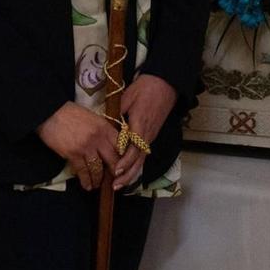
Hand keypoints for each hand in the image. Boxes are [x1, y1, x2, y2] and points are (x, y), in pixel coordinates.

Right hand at [36, 104, 120, 191]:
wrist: (50, 112)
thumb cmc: (70, 113)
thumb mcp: (92, 117)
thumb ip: (102, 130)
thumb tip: (109, 145)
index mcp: (104, 127)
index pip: (121, 146)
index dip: (124, 159)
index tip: (123, 166)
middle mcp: (98, 137)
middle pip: (113, 160)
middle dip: (114, 173)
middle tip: (114, 181)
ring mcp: (86, 146)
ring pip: (98, 169)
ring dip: (99, 180)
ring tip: (98, 185)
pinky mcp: (73, 154)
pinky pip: (83, 172)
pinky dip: (86, 181)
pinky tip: (87, 185)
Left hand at [111, 75, 176, 189]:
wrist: (166, 83)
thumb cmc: (146, 88)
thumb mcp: (127, 97)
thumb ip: (116, 113)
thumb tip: (104, 126)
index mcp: (140, 124)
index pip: (133, 148)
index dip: (125, 161)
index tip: (115, 170)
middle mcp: (147, 134)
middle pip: (139, 160)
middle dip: (127, 174)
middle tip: (115, 186)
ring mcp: (151, 135)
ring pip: (142, 159)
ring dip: (132, 173)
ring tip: (120, 185)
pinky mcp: (152, 134)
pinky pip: (143, 154)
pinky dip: (136, 165)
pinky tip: (128, 172)